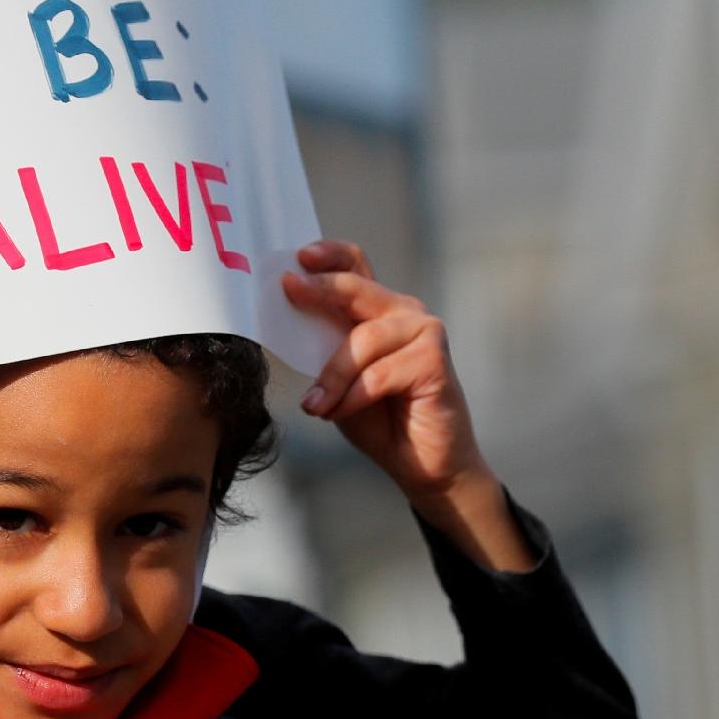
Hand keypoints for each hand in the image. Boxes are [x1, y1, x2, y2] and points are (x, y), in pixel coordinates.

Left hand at [280, 240, 494, 507]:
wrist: (422, 464)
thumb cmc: (379, 418)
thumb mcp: (338, 378)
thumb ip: (322, 347)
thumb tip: (283, 319)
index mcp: (378, 311)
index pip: (355, 266)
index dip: (329, 255)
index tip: (299, 256)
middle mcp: (404, 313)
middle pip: (357, 287)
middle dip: (319, 288)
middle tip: (287, 289)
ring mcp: (424, 333)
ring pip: (363, 339)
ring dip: (333, 376)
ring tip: (317, 406)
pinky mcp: (434, 361)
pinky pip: (379, 373)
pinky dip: (352, 396)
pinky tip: (340, 412)